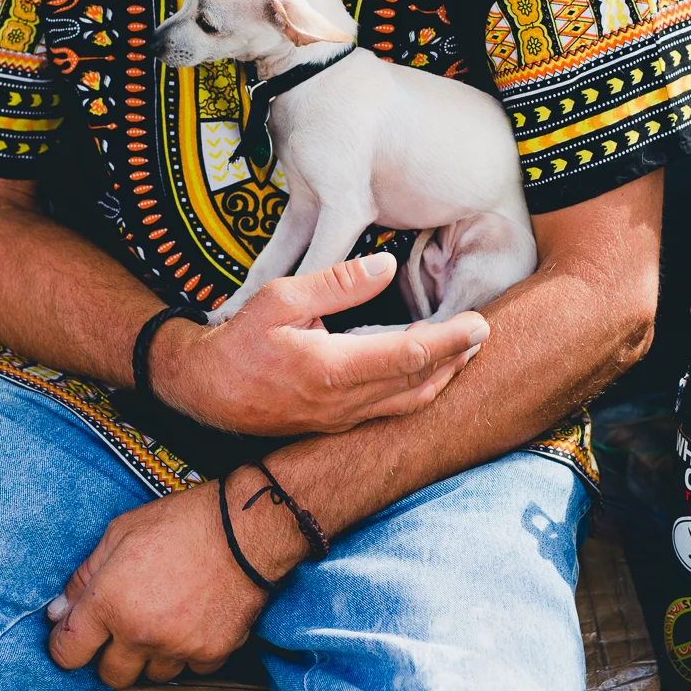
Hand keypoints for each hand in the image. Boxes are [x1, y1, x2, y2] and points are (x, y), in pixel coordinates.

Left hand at [47, 480, 289, 686]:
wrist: (244, 530)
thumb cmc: (183, 523)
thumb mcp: (120, 533)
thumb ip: (84, 577)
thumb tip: (60, 609)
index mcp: (110, 603)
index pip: (68, 652)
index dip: (65, 647)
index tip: (74, 640)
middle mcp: (140, 633)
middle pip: (110, 675)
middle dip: (111, 655)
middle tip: (124, 626)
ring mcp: (177, 647)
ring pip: (151, 675)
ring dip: (151, 655)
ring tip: (163, 620)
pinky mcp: (211, 654)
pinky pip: (190, 670)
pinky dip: (188, 653)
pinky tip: (191, 623)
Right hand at [149, 252, 488, 436]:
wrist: (205, 391)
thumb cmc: (238, 340)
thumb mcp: (279, 297)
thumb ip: (335, 282)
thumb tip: (384, 266)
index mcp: (332, 368)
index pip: (409, 356)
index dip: (450, 342)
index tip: (480, 324)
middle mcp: (343, 402)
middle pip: (419, 384)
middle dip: (457, 359)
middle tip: (485, 332)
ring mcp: (341, 420)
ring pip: (408, 403)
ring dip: (442, 378)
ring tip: (464, 352)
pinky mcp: (336, 424)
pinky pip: (390, 411)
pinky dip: (417, 391)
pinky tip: (426, 373)